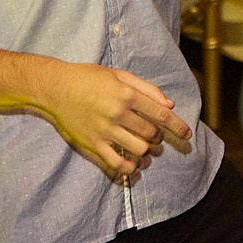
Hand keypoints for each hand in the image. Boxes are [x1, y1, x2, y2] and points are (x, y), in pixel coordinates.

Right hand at [34, 59, 191, 182]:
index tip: (187, 134)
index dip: (177, 126)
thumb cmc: (88, 78)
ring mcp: (105, 131)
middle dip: (160, 138)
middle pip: (151, 134)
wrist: (55, 89)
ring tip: (147, 150)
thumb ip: (146, 88)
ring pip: (138, 150)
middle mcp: (118, 113)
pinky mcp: (93, 144)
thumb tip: (169, 105)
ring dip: (148, 152)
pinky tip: (135, 165)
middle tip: (157, 137)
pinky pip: (117, 164)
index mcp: (126, 94)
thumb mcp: (118, 74)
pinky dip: (131, 168)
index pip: (161, 115)